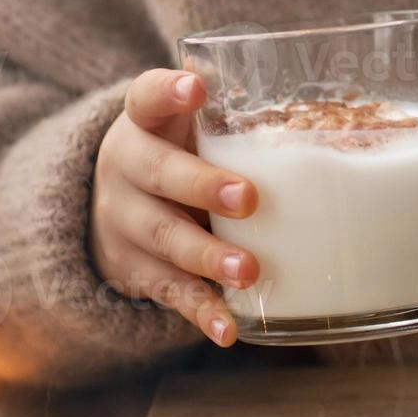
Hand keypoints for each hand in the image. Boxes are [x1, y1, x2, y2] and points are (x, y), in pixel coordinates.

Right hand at [89, 69, 259, 345]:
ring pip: (162, 238)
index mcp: (142, 124)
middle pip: (157, 173)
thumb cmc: (175, 153)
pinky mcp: (136, 272)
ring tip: (247, 270)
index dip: (168, 92)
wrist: (107, 207)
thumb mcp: (184, 124)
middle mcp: (126, 170)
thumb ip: (228, 111)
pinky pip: (169, 292)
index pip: (145, 97)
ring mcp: (126, 223)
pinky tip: (228, 330)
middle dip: (202, 186)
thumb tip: (310, 86)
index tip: (196, 87)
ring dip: (206, 256)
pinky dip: (201, 312)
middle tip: (248, 198)